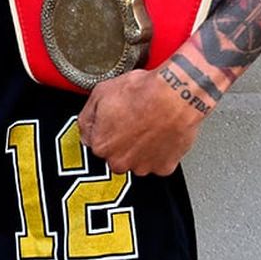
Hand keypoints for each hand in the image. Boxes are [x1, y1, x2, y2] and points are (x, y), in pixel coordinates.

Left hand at [76, 60, 215, 175]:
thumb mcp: (100, 92)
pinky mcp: (163, 167)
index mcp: (100, 145)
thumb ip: (87, 117)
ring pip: (136, 160)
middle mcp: (119, 162)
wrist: (174, 96)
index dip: (104, 127)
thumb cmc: (142, 91)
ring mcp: (142, 167)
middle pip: (115, 154)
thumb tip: (86, 127)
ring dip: (139, 147)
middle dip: (121, 140)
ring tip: (147, 125)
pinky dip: (158, 151)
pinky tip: (159, 133)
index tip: (113, 120)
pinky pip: (157, 162)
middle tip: (131, 121)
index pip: (95, 141)